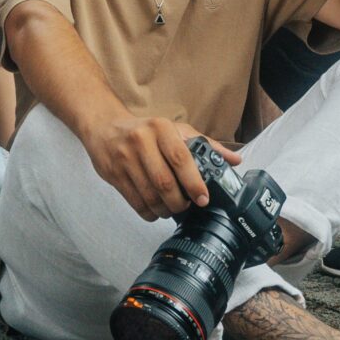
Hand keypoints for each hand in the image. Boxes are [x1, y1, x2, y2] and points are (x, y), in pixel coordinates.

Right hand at [88, 113, 237, 221]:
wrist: (104, 128)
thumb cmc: (146, 130)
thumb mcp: (176, 130)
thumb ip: (206, 145)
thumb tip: (235, 160)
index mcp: (161, 128)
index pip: (180, 158)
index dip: (194, 182)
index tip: (203, 199)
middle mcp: (141, 141)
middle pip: (164, 183)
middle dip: (179, 203)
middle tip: (185, 207)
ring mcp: (125, 159)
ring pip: (150, 196)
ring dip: (164, 210)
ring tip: (170, 209)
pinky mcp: (113, 174)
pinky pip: (135, 202)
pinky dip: (149, 212)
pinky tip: (155, 210)